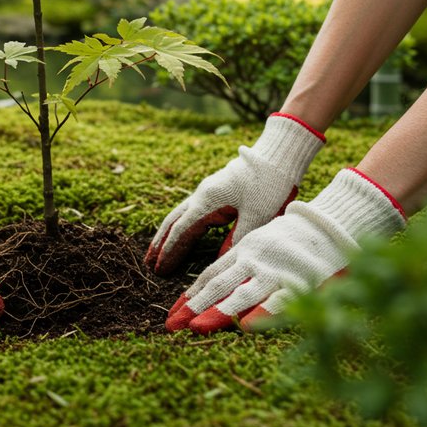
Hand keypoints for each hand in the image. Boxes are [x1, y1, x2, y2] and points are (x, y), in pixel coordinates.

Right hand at [145, 113, 324, 274]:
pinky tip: (182, 232)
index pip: (182, 232)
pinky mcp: (216, 190)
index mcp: (208, 202)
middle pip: (173, 222)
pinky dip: (181, 225)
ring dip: (167, 233)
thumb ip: (236, 241)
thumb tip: (218, 264)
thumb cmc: (270, 185)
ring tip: (157, 251)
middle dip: (160, 244)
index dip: (170, 252)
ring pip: (180, 215)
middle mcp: (202, 195)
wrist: (277, 156)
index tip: (160, 271)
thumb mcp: (257, 217)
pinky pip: (191, 210)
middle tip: (148, 264)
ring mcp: (207, 190)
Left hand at [166, 168, 403, 333]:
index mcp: (245, 249)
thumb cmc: (294, 239)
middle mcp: (255, 259)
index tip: (173, 315)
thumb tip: (213, 287)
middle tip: (171, 328)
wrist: (331, 224)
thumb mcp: (261, 241)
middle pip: (218, 285)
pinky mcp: (301, 280)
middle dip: (194, 308)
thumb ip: (239, 262)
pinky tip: (246, 327)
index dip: (190, 296)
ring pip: (242, 293)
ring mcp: (277, 270)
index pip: (210, 275)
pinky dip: (263, 313)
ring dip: (218, 312)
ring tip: (196, 328)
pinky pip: (279, 300)